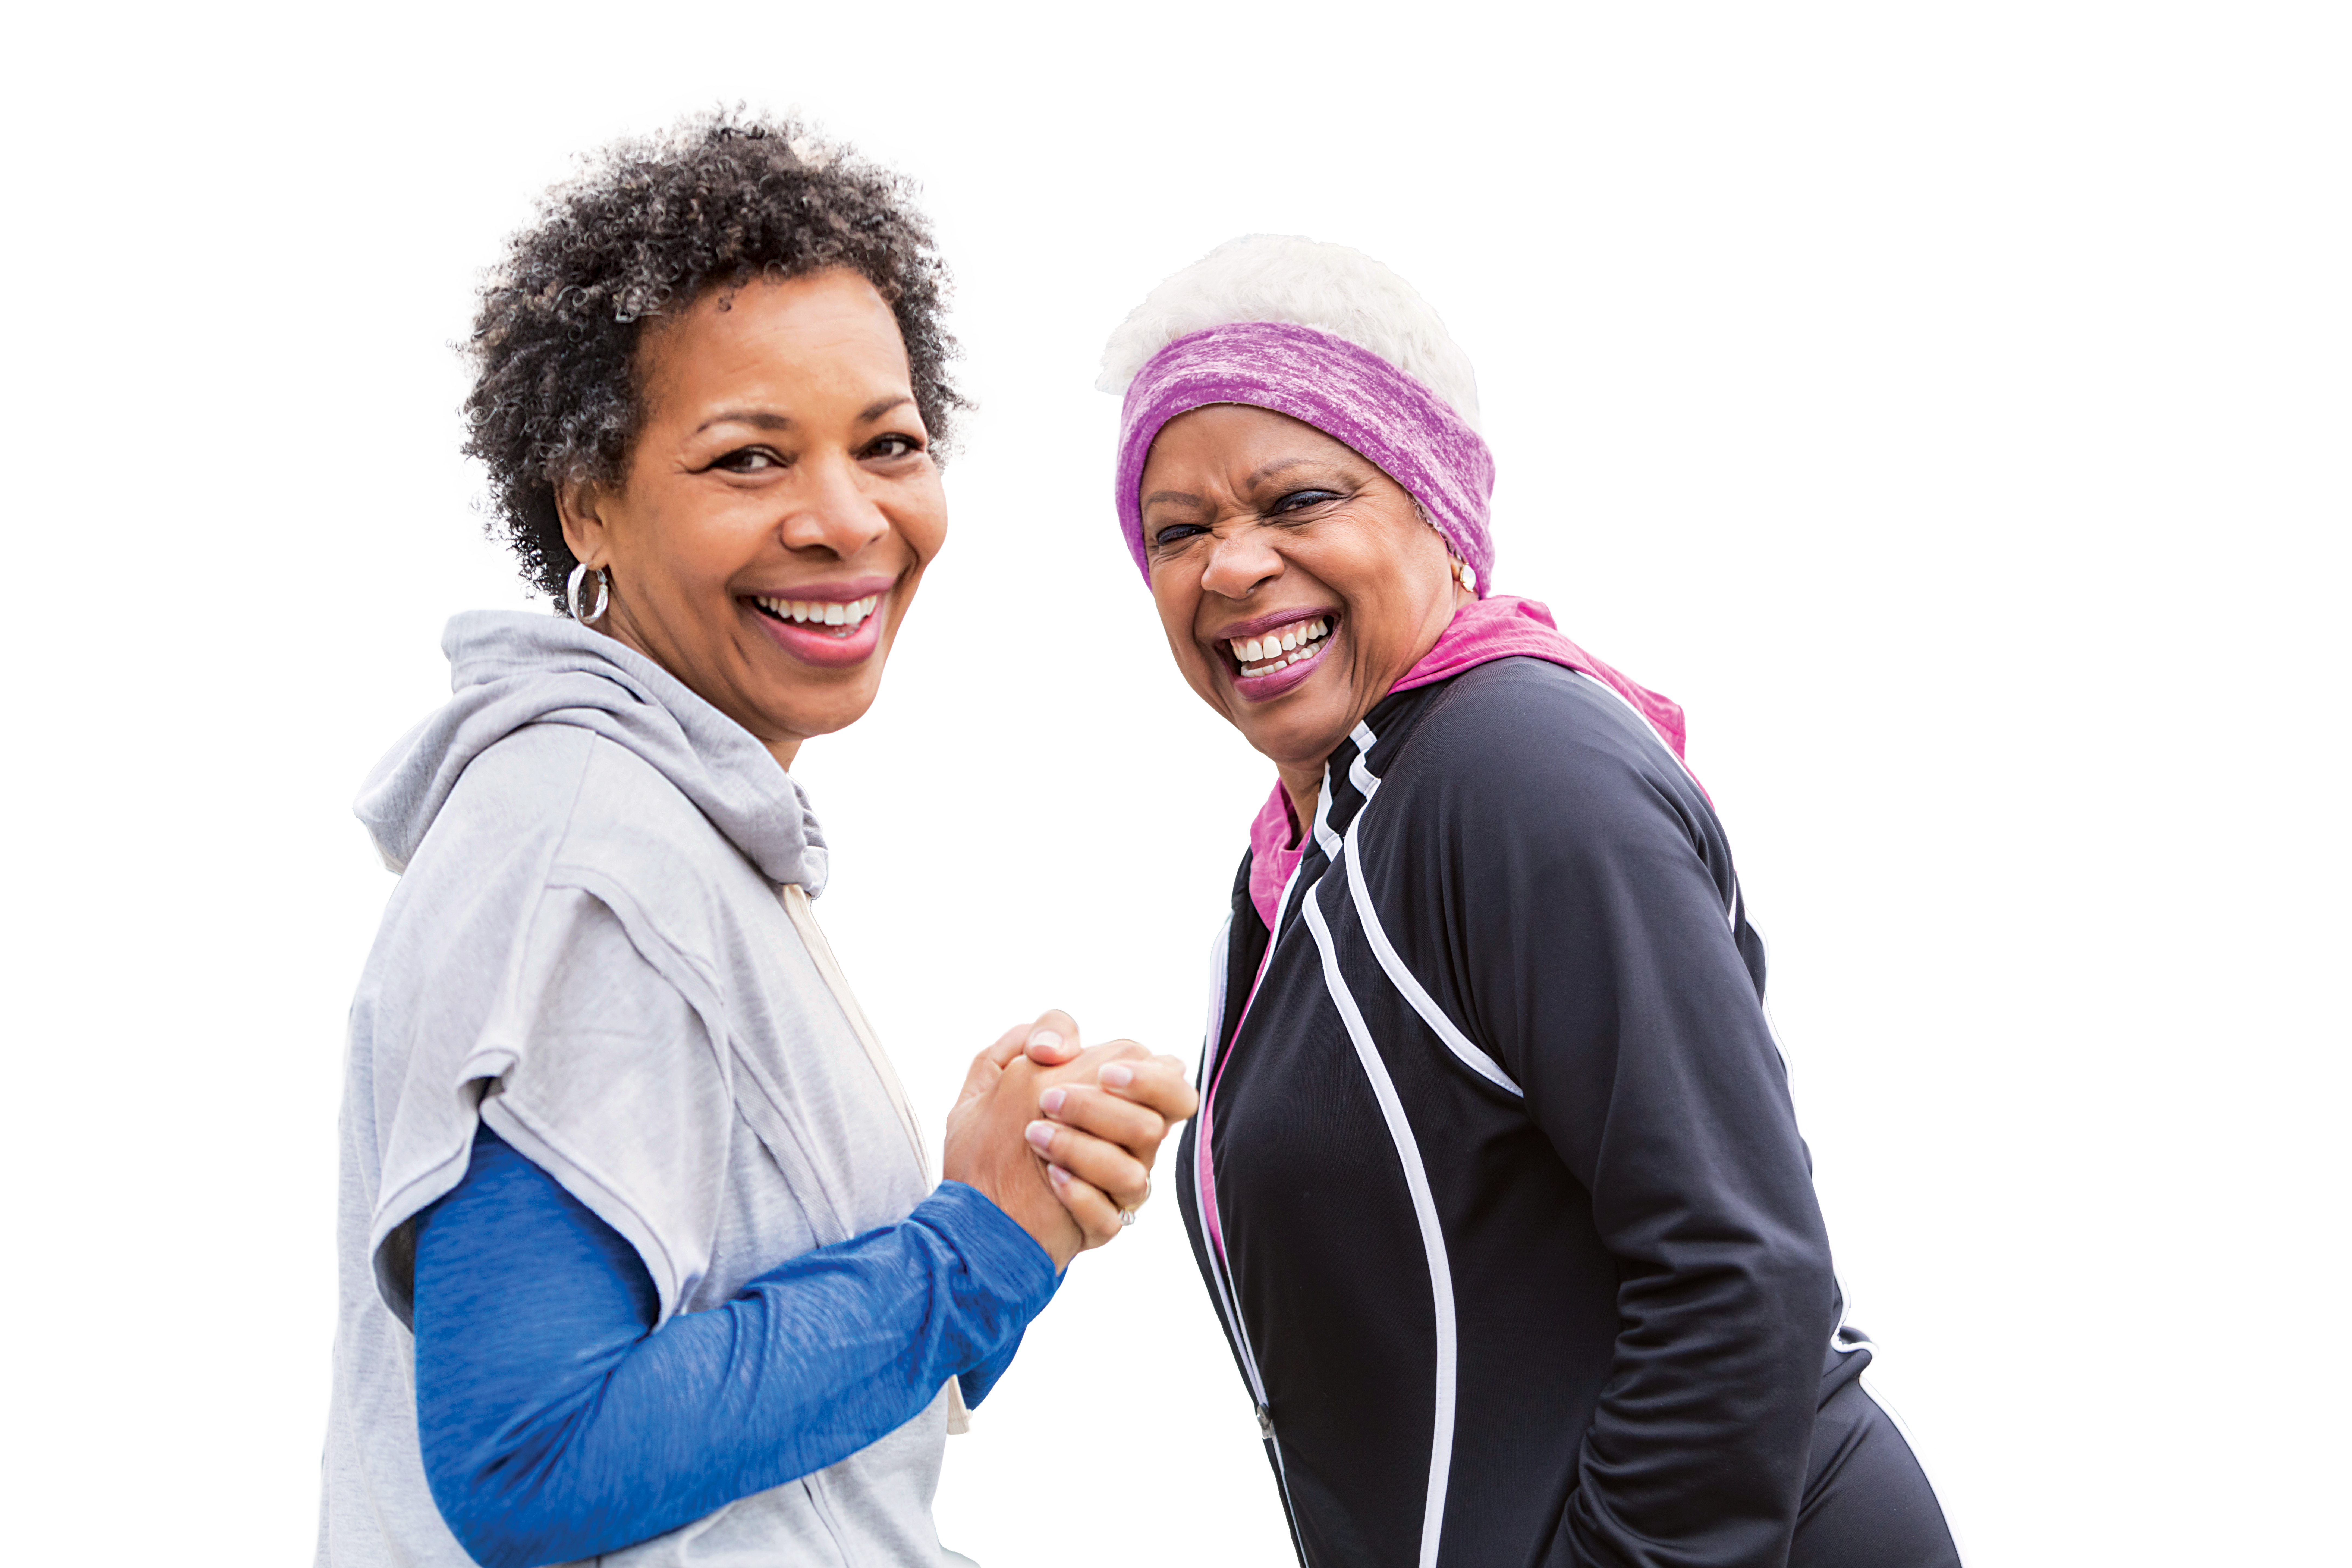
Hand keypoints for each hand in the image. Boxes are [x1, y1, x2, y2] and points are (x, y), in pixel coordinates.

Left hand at [943, 1010, 1156, 1268]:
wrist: (968, 1207)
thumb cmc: (988, 1141)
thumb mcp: (992, 1083)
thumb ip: (1022, 1044)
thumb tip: (1035, 1019)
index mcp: (1117, 1106)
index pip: (1168, 1086)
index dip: (1149, 1076)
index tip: (1103, 1073)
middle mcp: (1126, 1149)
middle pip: (1154, 1126)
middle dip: (1103, 1109)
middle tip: (1050, 1101)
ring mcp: (1115, 1192)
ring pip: (1133, 1173)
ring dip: (1079, 1148)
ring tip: (1032, 1136)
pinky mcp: (1098, 1227)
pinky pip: (1108, 1217)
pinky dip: (1078, 1194)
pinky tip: (1050, 1178)